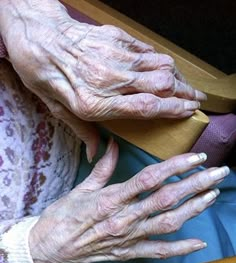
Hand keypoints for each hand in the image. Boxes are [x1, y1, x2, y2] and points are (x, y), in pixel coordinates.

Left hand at [0, 0, 205, 158]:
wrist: (37, 37)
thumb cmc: (44, 75)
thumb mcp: (58, 111)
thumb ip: (83, 132)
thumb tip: (96, 154)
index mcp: (96, 102)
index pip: (146, 107)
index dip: (173, 109)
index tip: (188, 111)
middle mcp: (110, 79)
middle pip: (160, 85)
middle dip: (185, 93)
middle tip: (197, 99)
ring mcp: (115, 56)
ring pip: (159, 65)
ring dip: (177, 77)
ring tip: (185, 85)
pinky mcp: (116, 38)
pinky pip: (147, 50)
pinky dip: (160, 60)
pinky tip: (164, 67)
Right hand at [29, 139, 228, 262]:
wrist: (50, 247)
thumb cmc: (63, 216)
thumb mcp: (82, 187)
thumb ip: (103, 166)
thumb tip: (112, 144)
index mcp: (111, 198)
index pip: (150, 179)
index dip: (175, 167)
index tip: (195, 158)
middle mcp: (124, 218)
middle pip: (167, 199)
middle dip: (196, 184)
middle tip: (217, 172)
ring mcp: (129, 237)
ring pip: (168, 223)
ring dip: (194, 209)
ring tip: (212, 195)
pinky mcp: (128, 252)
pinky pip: (158, 252)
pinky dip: (180, 249)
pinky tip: (199, 243)